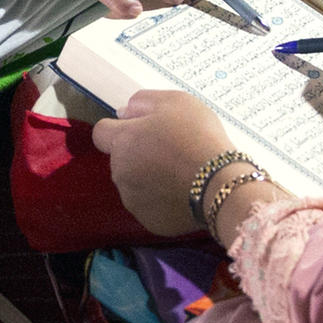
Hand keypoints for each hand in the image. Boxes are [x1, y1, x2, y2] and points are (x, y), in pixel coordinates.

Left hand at [95, 88, 238, 238]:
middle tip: (170, 151)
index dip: (120, 129)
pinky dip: (160, 200)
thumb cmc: (200, 137)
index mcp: (123, 141)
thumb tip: (124, 112)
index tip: (141, 130)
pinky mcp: (148, 220)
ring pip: (133, 184)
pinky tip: (182, 192)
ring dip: (148, 177)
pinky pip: (149, 206)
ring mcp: (132, 199)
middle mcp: (120, 171)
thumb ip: (143, 102)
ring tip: (179, 173)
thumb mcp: (176, 101)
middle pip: (120, 159)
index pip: (101, 133)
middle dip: (138, 154)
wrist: (222, 183)